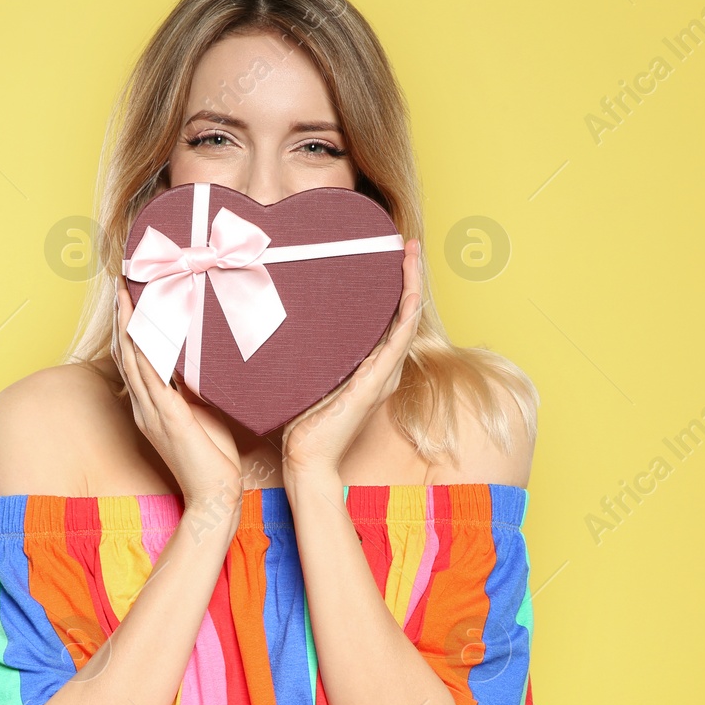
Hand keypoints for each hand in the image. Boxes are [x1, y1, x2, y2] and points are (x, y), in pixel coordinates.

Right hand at [113, 280, 243, 515]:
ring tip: (125, 294)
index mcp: (150, 407)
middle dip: (123, 317)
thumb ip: (193, 392)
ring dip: (128, 325)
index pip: (133, 360)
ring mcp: (154, 413)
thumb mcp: (201, 416)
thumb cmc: (212, 459)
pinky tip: (142, 329)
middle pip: (126, 353)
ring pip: (133, 360)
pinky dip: (145, 351)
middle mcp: (145, 407)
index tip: (129, 299)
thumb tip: (197, 365)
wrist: (215, 496)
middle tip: (121, 283)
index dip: (128, 329)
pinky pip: (152, 378)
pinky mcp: (169, 419)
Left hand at [281, 238, 423, 480]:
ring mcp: (383, 377)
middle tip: (409, 245)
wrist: (306, 458)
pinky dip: (406, 316)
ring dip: (412, 286)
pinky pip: (398, 344)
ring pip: (407, 322)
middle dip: (409, 277)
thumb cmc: (303, 424)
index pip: (390, 319)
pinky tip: (411, 294)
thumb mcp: (309, 376)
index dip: (396, 287)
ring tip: (412, 256)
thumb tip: (291, 321)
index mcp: (371, 368)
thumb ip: (312, 353)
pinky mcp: (375, 385)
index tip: (394, 256)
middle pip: (405, 315)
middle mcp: (384, 371)